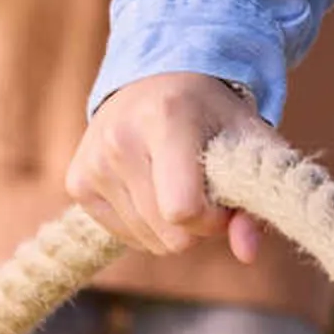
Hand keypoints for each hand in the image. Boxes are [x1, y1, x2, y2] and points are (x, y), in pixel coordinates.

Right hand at [67, 72, 267, 263]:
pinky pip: (124, 236)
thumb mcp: (247, 139)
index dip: (214, 219)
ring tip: (176, 183)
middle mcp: (120, 138)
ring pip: (148, 241)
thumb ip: (255, 193)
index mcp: (166, 118)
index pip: (182, 210)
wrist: (156, 80)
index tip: (224, 197)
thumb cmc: (211, 111)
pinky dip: (146, 224)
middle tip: (203, 189)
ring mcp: (93, 161)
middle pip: (169, 234)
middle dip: (196, 225)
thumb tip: (248, 253)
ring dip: (172, 225)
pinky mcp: (77, 181)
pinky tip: (151, 187)